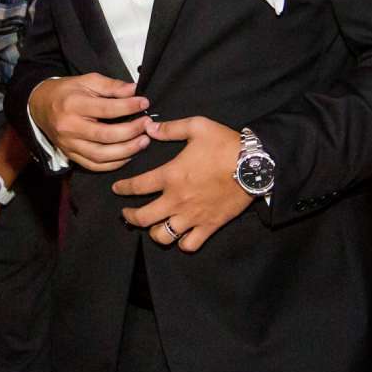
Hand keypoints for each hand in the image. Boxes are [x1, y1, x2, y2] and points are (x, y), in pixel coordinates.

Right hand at [28, 74, 150, 171]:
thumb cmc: (67, 91)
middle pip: (105, 135)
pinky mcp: (71, 156)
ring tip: (143, 142)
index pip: (106, 109)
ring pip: (101, 155)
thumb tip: (134, 90)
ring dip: (126, 151)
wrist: (40, 106)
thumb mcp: (87, 81)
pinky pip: (95, 166)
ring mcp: (69, 145)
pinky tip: (128, 155)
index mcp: (73, 104)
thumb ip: (111, 86)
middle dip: (131, 132)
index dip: (128, 107)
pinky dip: (114, 164)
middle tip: (147, 125)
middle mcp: (70, 127)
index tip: (144, 103)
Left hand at [112, 116, 249, 251]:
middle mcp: (177, 200)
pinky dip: (181, 243)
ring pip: (162, 236)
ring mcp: (192, 216)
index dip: (122, 188)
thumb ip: (170, 129)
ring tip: (152, 226)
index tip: (117, 189)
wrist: (254, 165)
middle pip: (142, 218)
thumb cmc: (225, 144)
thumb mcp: (197, 126)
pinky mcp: (209, 226)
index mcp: (170, 176)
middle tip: (126, 213)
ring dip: (153, 232)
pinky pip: (188, 245)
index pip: (136, 186)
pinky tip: (179, 236)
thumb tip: (149, 128)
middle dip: (129, 217)